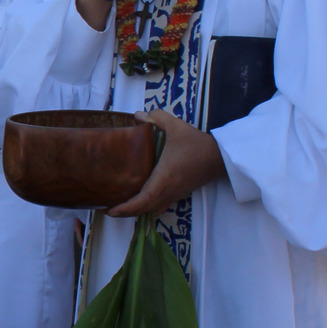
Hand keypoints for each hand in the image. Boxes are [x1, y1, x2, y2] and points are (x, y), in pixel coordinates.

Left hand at [106, 109, 224, 216]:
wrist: (220, 157)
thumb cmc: (196, 143)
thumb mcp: (176, 126)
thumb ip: (156, 118)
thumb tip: (137, 115)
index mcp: (163, 178)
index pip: (141, 201)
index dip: (125, 208)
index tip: (110, 210)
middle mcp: (167, 191)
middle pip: (143, 210)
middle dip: (124, 213)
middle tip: (106, 209)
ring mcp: (174, 194)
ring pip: (151, 210)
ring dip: (135, 212)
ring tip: (119, 208)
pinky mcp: (179, 194)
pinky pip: (160, 206)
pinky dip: (147, 209)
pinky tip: (140, 205)